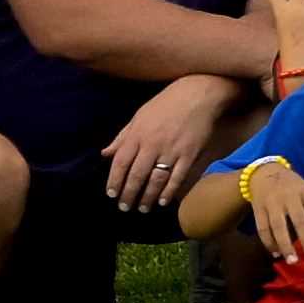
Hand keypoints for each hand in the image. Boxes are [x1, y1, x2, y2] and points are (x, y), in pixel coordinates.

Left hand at [104, 78, 231, 202]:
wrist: (198, 94)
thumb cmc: (166, 104)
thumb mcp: (139, 116)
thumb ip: (122, 136)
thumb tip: (105, 154)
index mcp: (137, 134)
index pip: (121, 162)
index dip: (114, 181)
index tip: (111, 194)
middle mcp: (152, 144)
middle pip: (137, 175)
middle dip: (129, 194)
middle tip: (125, 208)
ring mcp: (171, 150)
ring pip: (156, 180)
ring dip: (147, 196)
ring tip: (143, 208)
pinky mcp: (189, 154)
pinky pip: (177, 177)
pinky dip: (169, 191)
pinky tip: (163, 201)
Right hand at [246, 161, 303, 264]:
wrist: (265, 173)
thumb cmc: (293, 188)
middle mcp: (289, 196)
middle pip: (299, 221)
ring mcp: (272, 202)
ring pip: (278, 227)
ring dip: (285, 246)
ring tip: (292, 261)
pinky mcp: (258, 208)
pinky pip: (263, 228)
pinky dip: (269, 242)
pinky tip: (276, 253)